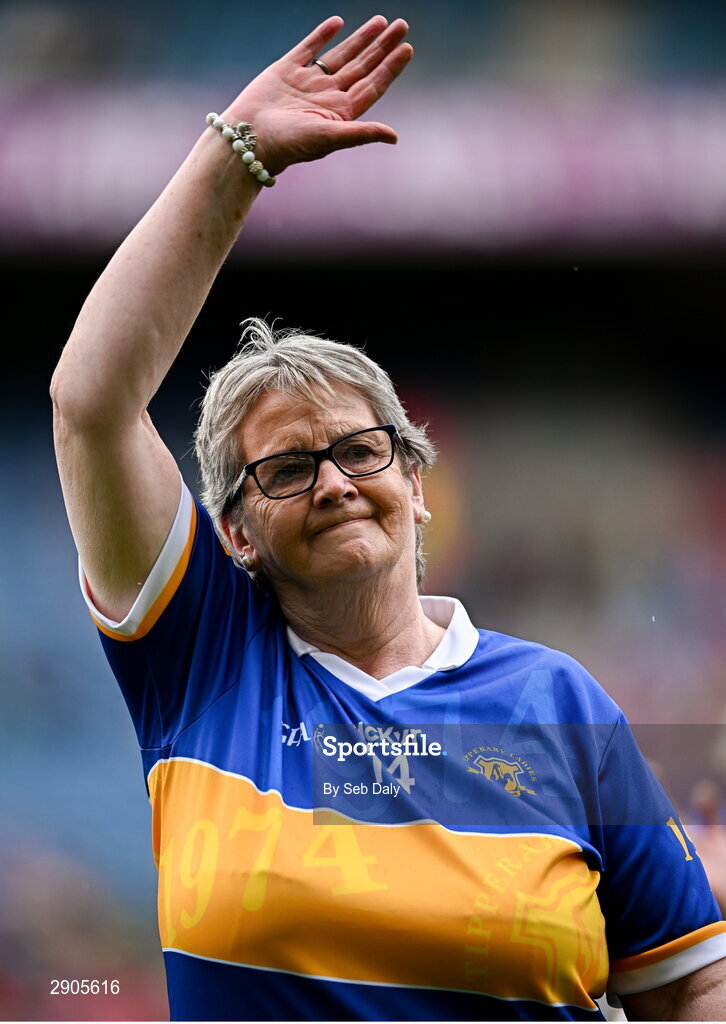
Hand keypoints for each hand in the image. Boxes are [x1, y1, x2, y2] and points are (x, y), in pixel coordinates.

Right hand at [221, 15, 411, 175]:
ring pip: (341, 54)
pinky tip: (338, 23)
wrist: (249, 137)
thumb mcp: (329, 138)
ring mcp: (307, 82)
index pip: (372, 85)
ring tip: (381, 21)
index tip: (407, 49)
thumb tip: (395, 136)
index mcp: (340, 113)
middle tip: (402, 26)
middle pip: (362, 66)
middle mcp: (327, 96)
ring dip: (361, 38)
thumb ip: (362, 133)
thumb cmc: (289, 144)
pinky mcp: (286, 69)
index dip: (390, 67)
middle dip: (382, 46)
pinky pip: (309, 48)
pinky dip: (323, 34)